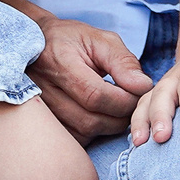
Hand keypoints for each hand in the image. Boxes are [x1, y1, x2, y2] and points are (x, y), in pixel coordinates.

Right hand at [25, 13, 154, 144]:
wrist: (36, 44)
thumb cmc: (71, 40)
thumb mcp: (100, 39)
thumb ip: (123, 62)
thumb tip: (143, 87)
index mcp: (59, 62)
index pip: (95, 95)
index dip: (123, 100)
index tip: (139, 92)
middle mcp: (43, 89)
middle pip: (89, 120)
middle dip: (120, 117)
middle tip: (132, 103)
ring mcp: (40, 110)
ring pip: (82, 134)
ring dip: (108, 127)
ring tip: (117, 109)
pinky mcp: (43, 124)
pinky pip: (73, 140)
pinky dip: (93, 134)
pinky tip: (100, 117)